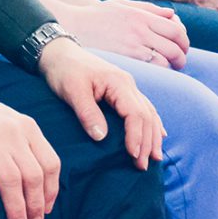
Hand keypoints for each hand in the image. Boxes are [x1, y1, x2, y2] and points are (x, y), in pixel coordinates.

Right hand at [0, 88, 60, 218]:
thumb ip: (26, 147)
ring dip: (15, 207)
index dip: (51, 191)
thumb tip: (39, 189)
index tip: (46, 210)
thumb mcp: (12, 124)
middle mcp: (13, 132)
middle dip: (35, 206)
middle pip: (33, 176)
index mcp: (28, 128)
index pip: (50, 164)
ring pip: (10, 179)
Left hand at [38, 37, 163, 169]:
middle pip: (146, 116)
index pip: (135, 113)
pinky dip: (153, 123)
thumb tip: (101, 137)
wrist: (59, 52)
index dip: (136, 136)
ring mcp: (128, 87)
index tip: (133, 156)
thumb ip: (87, 113)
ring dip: (153, 136)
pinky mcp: (123, 91)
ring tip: (154, 158)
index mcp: (118, 83)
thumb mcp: (72, 90)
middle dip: (147, 142)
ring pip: (149, 113)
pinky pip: (144, 108)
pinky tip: (158, 135)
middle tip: (142, 166)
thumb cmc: (64, 70)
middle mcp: (128, 84)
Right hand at [51, 0, 188, 68]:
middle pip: (174, 46)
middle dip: (182, 56)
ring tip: (169, 69)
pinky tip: (154, 73)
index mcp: (141, 16)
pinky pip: (150, 69)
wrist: (73, 26)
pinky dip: (158, 72)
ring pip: (165, 60)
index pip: (175, 29)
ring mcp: (132, 46)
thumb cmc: (98, 16)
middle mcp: (140, 30)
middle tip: (179, 61)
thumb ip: (149, 9)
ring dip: (172, 67)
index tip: (181, 46)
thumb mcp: (123, 4)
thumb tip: (172, 14)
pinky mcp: (124, 59)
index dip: (184, 40)